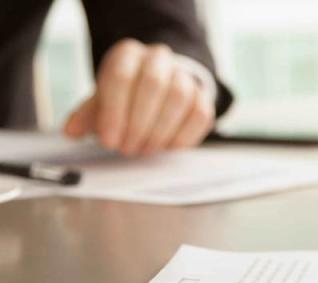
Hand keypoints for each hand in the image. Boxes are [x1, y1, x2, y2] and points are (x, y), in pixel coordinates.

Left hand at [64, 38, 214, 156]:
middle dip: (138, 123)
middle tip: (127, 148)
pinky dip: (182, 136)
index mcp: (128, 54)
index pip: (120, 76)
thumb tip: (72, 131)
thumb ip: (88, 115)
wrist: (160, 86)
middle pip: (153, 84)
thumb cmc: (126, 95)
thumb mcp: (102, 100)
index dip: (114, 111)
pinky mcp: (203, 96)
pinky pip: (200, 114)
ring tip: (145, 149)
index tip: (108, 140)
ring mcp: (184, 75)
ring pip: (179, 98)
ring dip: (160, 130)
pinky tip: (166, 147)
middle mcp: (158, 58)